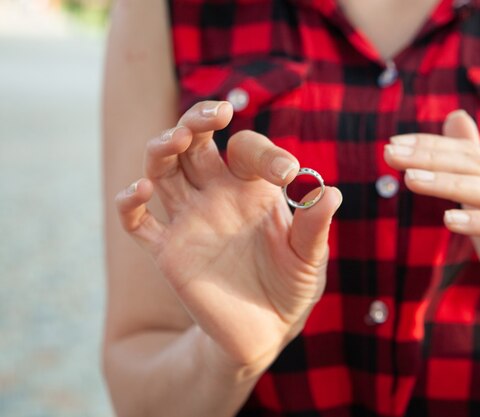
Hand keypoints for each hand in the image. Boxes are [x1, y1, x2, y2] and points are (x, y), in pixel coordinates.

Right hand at [115, 101, 341, 372]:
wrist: (265, 330)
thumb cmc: (291, 286)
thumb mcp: (309, 258)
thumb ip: (314, 227)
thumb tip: (330, 193)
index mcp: (253, 189)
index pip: (247, 150)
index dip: (266, 153)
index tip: (288, 173)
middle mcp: (217, 195)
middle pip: (195, 143)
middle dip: (198, 120)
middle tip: (215, 114)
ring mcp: (190, 220)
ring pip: (163, 170)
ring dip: (163, 148)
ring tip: (177, 139)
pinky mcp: (168, 252)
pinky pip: (138, 223)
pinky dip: (131, 205)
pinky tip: (140, 191)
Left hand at [384, 110, 479, 340]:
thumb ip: (468, 166)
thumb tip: (455, 116)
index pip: (469, 152)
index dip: (430, 146)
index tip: (392, 144)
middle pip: (478, 166)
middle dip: (430, 158)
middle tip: (390, 155)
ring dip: (449, 184)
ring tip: (410, 180)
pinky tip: (450, 220)